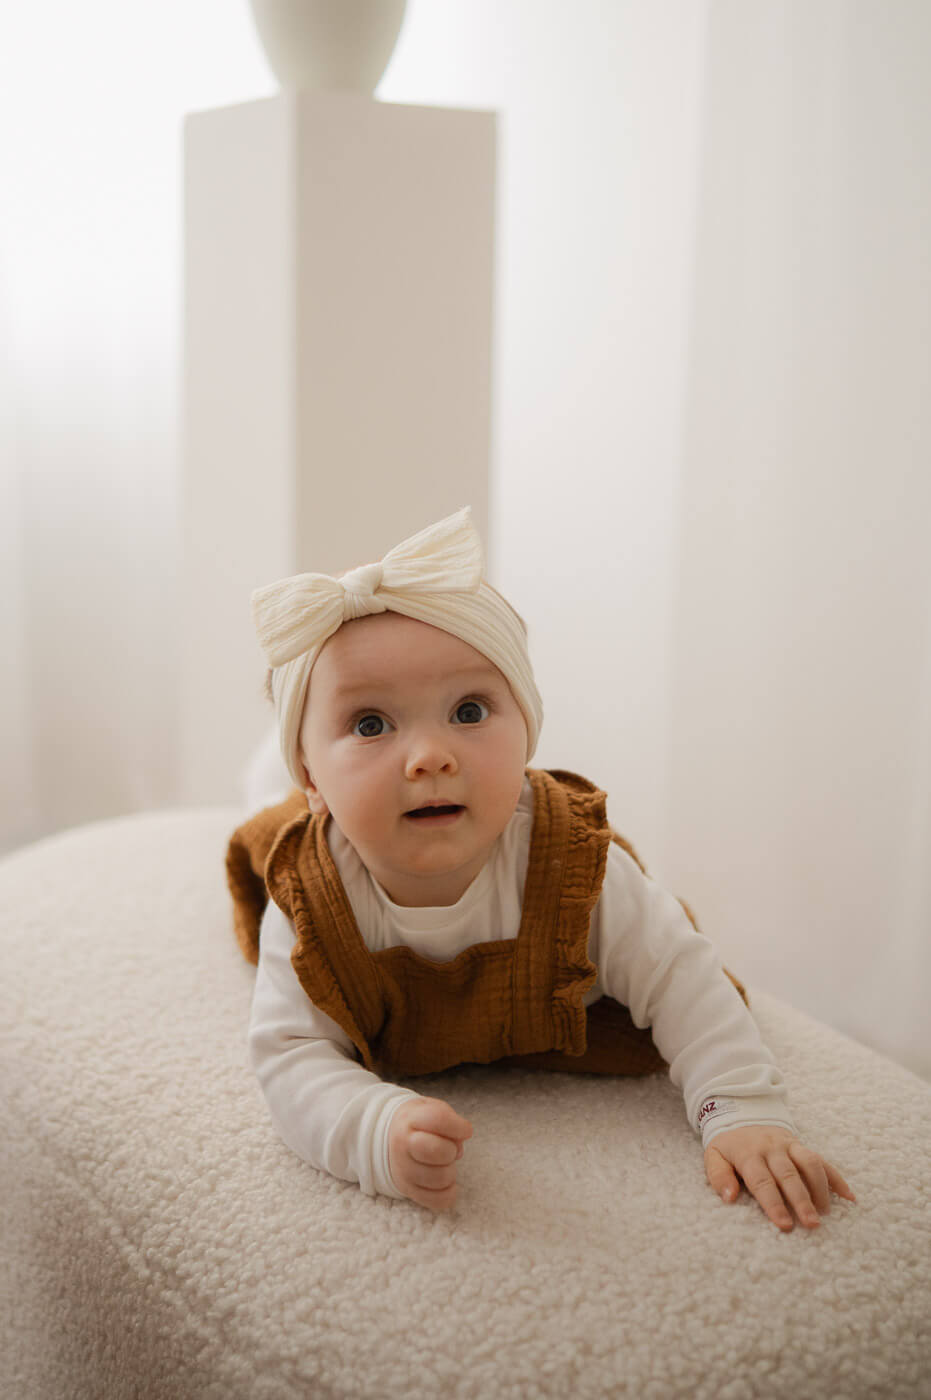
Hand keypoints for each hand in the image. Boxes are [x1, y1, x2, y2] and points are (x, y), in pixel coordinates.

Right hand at [388, 1096, 472, 1211]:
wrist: (388, 1138)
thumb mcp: (431, 1110)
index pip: (438, 1120)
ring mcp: (403, 1170)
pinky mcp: (408, 1190)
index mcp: (409, 1119)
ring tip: (444, 1164)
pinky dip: (449, 1193)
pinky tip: (447, 1182)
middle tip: (449, 1149)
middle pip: (438, 1151)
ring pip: (441, 1178)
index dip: (459, 1126)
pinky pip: (438, 1200)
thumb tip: (459, 1149)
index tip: (466, 1130)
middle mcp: (402, 1145)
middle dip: (452, 1150)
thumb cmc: (419, 1123)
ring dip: (451, 1171)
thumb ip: (449, 1121)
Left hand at [704, 1125, 855, 1230]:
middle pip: (789, 1175)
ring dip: (820, 1188)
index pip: (762, 1181)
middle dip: (801, 1200)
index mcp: (748, 1154)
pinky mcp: (802, 1146)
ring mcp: (790, 1145)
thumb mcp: (714, 1157)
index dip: (774, 1204)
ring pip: (810, 1163)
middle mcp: (771, 1149)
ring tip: (826, 1213)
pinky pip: (822, 1161)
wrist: (742, 1116)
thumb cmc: (730, 1147)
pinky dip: (837, 1178)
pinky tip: (849, 1197)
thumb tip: (729, 1197)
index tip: (785, 1225)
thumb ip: (718, 1176)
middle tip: (812, 1224)